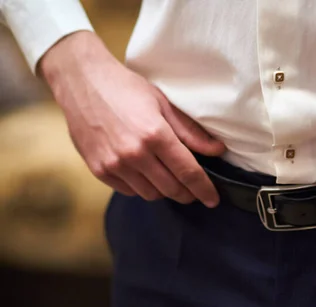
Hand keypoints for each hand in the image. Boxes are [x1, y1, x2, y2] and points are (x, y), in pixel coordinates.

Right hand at [40, 31, 224, 205]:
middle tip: (195, 191)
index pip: (188, 173)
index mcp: (155, 135)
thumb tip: (217, 150)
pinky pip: (129, 191)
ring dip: (165, 191)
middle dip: (188, 194)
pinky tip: (146, 175)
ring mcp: (114, 164)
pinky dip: (142, 187)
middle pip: (171, 188)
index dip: (204, 189)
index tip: (213, 200)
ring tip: (171, 180)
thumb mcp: (163, 103)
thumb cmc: (127, 88)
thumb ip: (190, 131)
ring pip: (151, 194)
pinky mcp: (98, 169)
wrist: (81, 81)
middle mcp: (134, 154)